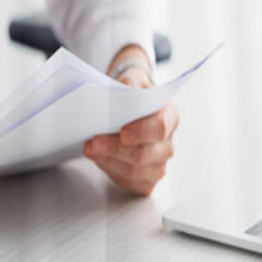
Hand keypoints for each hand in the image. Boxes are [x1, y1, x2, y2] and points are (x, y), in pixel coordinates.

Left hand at [84, 59, 178, 195]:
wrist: (130, 107)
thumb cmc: (133, 95)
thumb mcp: (133, 78)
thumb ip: (131, 81)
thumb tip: (126, 87)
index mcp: (170, 116)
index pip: (160, 128)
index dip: (142, 132)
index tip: (122, 132)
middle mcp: (167, 143)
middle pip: (145, 154)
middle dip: (115, 149)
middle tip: (94, 142)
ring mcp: (159, 164)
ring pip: (135, 171)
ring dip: (109, 161)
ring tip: (91, 149)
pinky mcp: (147, 179)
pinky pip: (129, 182)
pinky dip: (111, 171)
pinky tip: (100, 158)